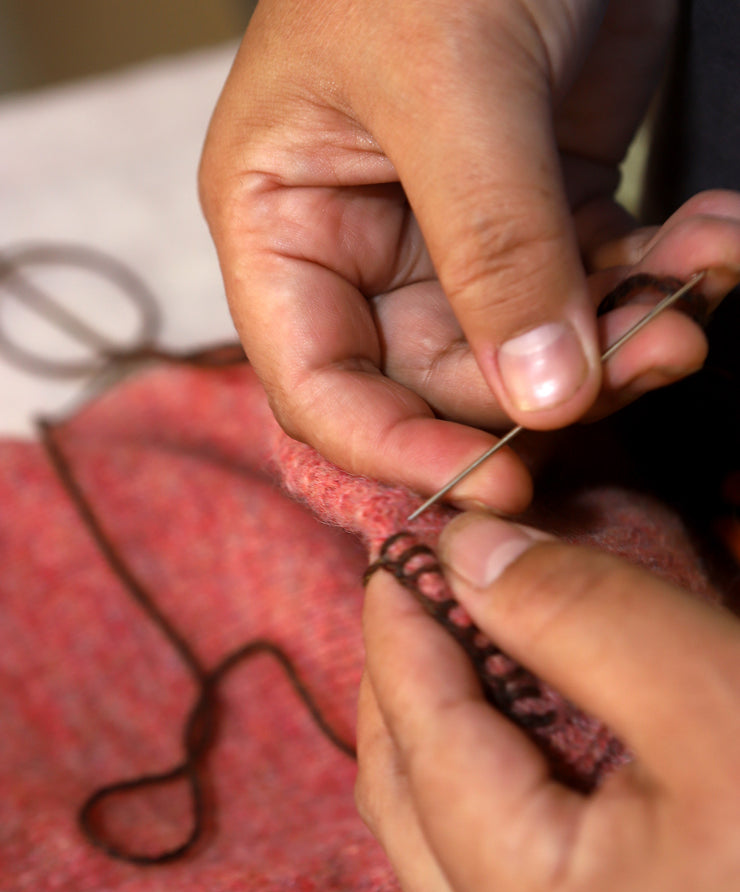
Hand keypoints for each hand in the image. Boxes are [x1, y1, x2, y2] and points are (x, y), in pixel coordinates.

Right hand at [200, 0, 739, 512]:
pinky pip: (597, 288)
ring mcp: (456, 239)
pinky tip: (713, 240)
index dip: (400, 449)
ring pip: (532, 352)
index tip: (498, 484)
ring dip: (625, 339)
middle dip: (550, 390)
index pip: (320, 385)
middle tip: (656, 356)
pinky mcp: (542, 215)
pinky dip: (662, 279)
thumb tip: (541, 400)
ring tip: (700, 292)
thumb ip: (492, 248)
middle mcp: (362, 248)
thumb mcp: (452, 84)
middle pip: (443, 383)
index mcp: (284, 224)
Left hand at [358, 512, 739, 891]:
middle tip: (417, 592)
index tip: (397, 553)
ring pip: (442, 851)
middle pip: (406, 806)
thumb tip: (466, 557)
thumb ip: (573, 614)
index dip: (399, 633)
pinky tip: (517, 729)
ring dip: (436, 741)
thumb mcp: (712, 690)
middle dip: (401, 687)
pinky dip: (487, 795)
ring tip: (458, 645)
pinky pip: (497, 885)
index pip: (419, 745)